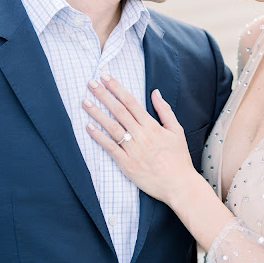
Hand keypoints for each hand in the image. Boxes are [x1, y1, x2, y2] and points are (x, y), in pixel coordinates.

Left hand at [83, 75, 196, 204]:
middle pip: (119, 111)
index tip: (106, 78)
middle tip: (91, 83)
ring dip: (97, 113)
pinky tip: (89, 127)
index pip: (131, 102)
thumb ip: (164, 110)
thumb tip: (155, 92)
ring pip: (112, 127)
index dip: (117, 88)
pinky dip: (99, 137)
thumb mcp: (176, 131)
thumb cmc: (179, 158)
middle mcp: (141, 135)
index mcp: (152, 126)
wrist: (179, 184)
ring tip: (85, 102)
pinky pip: (110, 148)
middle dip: (104, 95)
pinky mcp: (126, 164)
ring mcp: (133, 150)